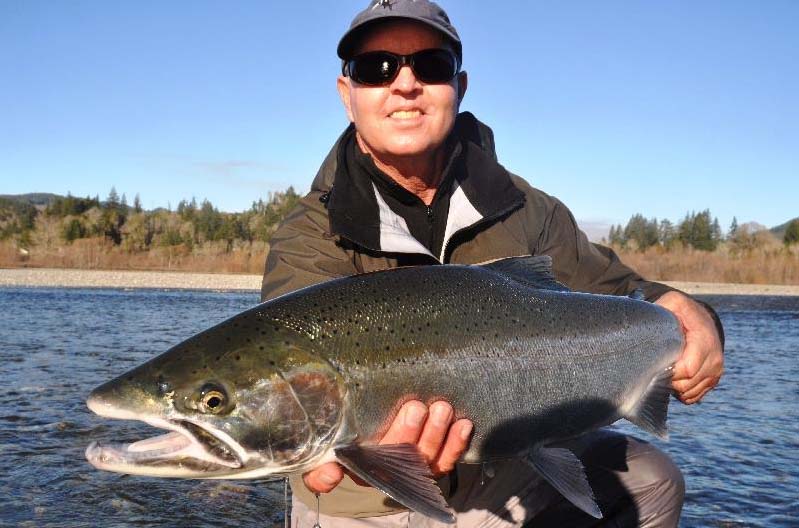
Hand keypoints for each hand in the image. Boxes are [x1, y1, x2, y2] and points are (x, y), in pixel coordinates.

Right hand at [302, 400, 472, 492]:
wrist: (368, 425)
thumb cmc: (346, 432)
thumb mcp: (326, 442)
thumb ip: (320, 459)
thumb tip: (328, 475)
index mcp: (357, 466)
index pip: (351, 470)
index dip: (338, 475)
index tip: (335, 469)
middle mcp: (385, 472)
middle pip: (397, 461)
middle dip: (408, 435)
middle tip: (416, 407)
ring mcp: (411, 469)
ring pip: (426, 460)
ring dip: (437, 435)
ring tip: (442, 408)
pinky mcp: (432, 463)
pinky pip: (446, 459)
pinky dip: (456, 443)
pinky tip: (463, 424)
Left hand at [655, 291, 723, 403]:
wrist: (703, 320)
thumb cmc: (683, 312)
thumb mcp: (674, 302)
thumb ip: (662, 307)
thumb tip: (646, 318)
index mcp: (705, 341)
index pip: (687, 369)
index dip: (669, 372)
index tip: (657, 365)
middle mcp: (715, 359)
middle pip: (687, 384)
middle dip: (669, 381)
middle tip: (657, 369)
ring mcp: (716, 371)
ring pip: (690, 393)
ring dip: (674, 388)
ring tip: (665, 372)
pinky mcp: (713, 379)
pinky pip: (695, 396)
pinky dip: (682, 393)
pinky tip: (674, 379)